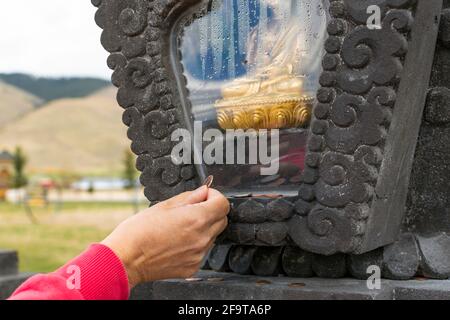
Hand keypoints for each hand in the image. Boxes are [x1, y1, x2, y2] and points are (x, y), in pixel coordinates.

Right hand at [101, 186, 229, 287]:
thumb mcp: (163, 206)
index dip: (214, 196)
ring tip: (181, 227)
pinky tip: (178, 241)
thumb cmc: (138, 232)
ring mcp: (198, 254)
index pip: (223, 204)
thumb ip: (189, 198)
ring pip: (212, 236)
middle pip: (222, 220)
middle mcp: (201, 238)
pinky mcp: (193, 266)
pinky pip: (202, 251)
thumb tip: (203, 191)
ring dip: (204, 228)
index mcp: (196, 219)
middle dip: (211, 211)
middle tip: (193, 209)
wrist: (126, 260)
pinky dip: (196, 244)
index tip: (204, 196)